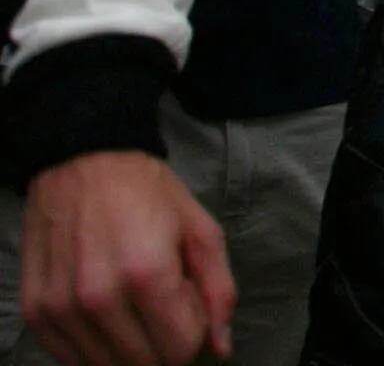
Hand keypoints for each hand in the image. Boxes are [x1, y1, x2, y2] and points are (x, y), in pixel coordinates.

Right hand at [22, 152, 235, 365]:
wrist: (83, 162)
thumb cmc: (147, 192)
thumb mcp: (200, 229)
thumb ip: (218, 290)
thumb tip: (221, 348)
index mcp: (147, 274)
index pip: (180, 349)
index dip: (193, 329)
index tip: (187, 299)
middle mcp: (99, 297)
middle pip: (144, 362)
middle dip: (163, 340)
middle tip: (161, 301)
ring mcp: (61, 307)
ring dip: (129, 345)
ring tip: (133, 302)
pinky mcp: (36, 311)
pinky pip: (70, 357)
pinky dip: (95, 346)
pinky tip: (106, 312)